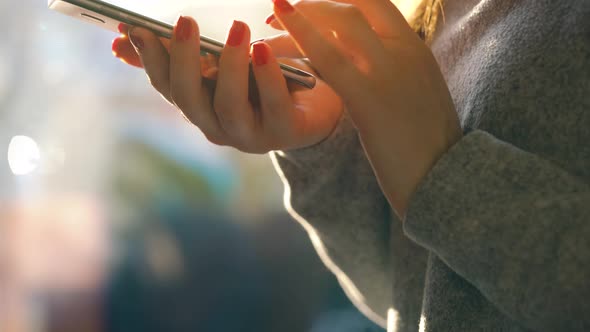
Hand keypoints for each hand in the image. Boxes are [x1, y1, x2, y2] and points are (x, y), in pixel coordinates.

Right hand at [111, 18, 342, 153]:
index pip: (168, 87)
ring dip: (230, 65)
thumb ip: (180, 55)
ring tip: (238, 28)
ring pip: (229, 106)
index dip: (151, 59)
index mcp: (201, 109)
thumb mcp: (222, 63)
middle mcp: (219, 127)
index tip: (138, 28)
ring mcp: (251, 135)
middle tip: (186, 21)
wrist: (318, 104)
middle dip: (183, 61)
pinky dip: (267, 76)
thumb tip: (120, 41)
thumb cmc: (264, 78)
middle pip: (190, 100)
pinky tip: (262, 49)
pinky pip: (273, 105)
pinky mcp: (285, 132)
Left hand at [269, 0, 461, 217]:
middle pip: (354, 5)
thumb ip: (395, 68)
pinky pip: (330, 59)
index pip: (374, 2)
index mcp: (416, 49)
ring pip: (342, 22)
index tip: (312, 4)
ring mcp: (389, 72)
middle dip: (314, 2)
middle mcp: (405, 51)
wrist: (444, 176)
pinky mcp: (369, 99)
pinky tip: (277, 35)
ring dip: (302, 13)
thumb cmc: (428, 142)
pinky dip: (301, 39)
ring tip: (272, 16)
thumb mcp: (417, 92)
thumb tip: (367, 60)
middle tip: (281, 10)